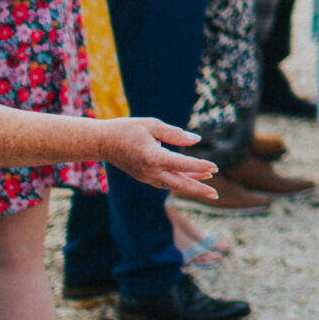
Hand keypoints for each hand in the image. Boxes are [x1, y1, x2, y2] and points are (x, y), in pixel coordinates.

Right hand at [101, 117, 218, 196]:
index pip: (182, 165)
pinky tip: (190, 179)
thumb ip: (175, 134)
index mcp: (154, 157)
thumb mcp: (152, 125)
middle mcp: (151, 171)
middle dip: (199, 190)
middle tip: (215, 194)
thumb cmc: (127, 129)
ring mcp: (146, 177)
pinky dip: (179, 182)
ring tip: (209, 184)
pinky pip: (165, 183)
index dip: (200, 166)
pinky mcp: (144, 177)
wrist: (102, 142)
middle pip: (180, 184)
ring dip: (191, 185)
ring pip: (173, 185)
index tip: (216, 167)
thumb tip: (196, 140)